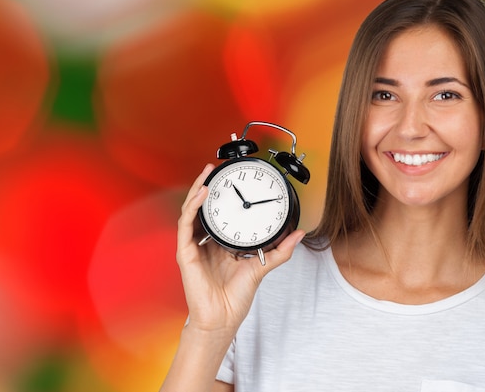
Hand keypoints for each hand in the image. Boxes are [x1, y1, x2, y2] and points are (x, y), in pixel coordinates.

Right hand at [176, 164, 303, 335]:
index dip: (222, 194)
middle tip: (214, 167)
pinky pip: (185, 224)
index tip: (233, 178)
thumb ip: (280, 250)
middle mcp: (205, 241)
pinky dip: (193, 207)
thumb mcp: (262, 267)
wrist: (223, 318)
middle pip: (202, 207)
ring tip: (207, 174)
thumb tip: (298, 234)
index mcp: (220, 243)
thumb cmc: (236, 297)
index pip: (218, 212)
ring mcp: (193, 246)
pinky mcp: (186, 252)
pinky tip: (202, 194)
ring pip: (191, 210)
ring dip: (197, 190)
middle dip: (206, 184)